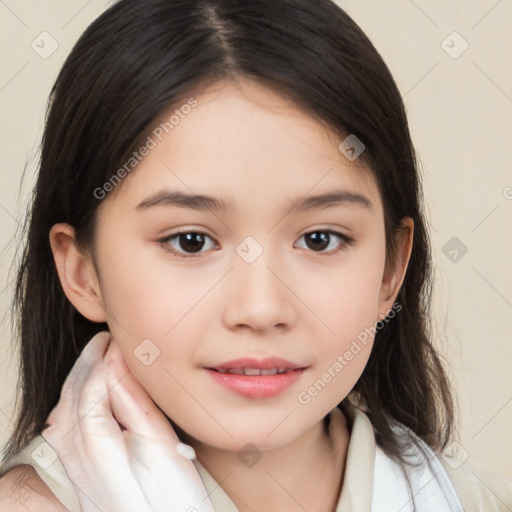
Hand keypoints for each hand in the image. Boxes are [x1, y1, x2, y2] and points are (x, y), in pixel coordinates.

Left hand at [41, 331, 213, 511]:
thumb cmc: (174, 498)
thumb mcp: (160, 445)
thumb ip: (134, 402)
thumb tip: (118, 362)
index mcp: (98, 454)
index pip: (90, 393)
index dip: (103, 361)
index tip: (119, 339)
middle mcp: (78, 463)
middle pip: (70, 401)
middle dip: (86, 365)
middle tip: (106, 340)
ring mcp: (75, 472)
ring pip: (62, 415)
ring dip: (77, 381)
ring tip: (97, 358)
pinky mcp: (80, 476)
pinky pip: (63, 432)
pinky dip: (72, 403)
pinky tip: (87, 394)